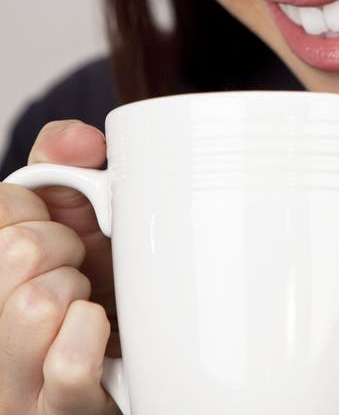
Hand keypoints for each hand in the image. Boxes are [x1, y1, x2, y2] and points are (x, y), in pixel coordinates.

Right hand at [0, 120, 120, 413]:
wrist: (135, 356)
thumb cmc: (100, 279)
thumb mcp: (75, 214)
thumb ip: (62, 161)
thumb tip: (84, 142)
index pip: (1, 209)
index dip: (42, 211)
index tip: (59, 233)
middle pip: (15, 254)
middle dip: (65, 249)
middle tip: (81, 270)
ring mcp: (11, 383)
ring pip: (34, 305)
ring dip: (79, 295)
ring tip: (87, 306)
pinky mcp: (55, 413)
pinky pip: (67, 362)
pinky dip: (90, 336)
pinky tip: (98, 332)